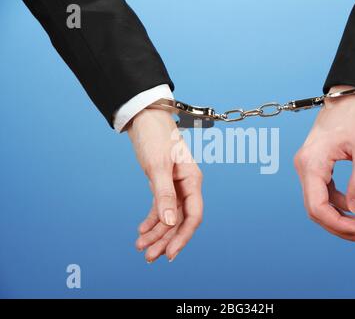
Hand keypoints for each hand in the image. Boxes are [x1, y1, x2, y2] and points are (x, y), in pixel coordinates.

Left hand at [128, 107, 202, 261]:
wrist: (145, 118)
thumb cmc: (156, 136)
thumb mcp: (158, 166)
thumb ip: (164, 195)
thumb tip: (169, 223)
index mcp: (193, 181)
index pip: (193, 216)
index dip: (183, 237)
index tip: (170, 254)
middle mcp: (187, 186)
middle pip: (179, 221)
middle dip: (166, 240)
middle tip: (149, 257)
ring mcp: (175, 186)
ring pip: (168, 217)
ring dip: (156, 234)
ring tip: (141, 248)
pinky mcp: (163, 185)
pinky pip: (160, 208)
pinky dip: (151, 220)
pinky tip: (141, 231)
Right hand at [294, 85, 354, 243]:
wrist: (350, 98)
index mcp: (312, 164)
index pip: (317, 207)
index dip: (338, 225)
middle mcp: (304, 167)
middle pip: (315, 209)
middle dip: (339, 225)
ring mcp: (307, 167)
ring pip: (318, 203)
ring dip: (339, 217)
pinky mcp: (315, 166)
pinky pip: (322, 193)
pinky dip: (338, 204)